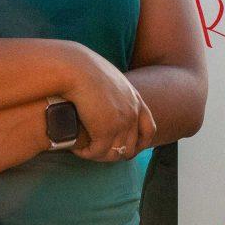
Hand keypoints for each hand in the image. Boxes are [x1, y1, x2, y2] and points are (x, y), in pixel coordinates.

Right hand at [63, 47, 155, 161]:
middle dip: (114, 154)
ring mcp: (121, 123)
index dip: (140, 144)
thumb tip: (105, 102)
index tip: (127, 150)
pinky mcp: (105, 131)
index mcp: (136, 100)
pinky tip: (76, 148)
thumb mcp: (108, 80)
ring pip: (114, 154)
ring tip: (84, 150)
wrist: (75, 68)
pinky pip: (97, 152)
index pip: (149, 130)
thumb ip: (114, 93)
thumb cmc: (84, 69)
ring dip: (98, 155)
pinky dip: (86, 153)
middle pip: (131, 147)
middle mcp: (132, 113)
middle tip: (96, 152)